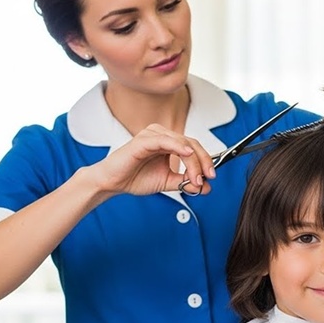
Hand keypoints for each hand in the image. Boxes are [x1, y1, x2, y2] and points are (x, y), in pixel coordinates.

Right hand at [90, 124, 215, 196]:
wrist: (112, 182)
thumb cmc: (134, 177)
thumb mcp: (167, 182)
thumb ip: (185, 182)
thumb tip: (206, 187)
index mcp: (168, 143)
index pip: (194, 147)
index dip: (205, 161)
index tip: (211, 177)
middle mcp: (162, 135)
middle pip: (191, 143)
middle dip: (203, 161)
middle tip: (207, 177)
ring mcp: (152, 135)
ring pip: (181, 143)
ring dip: (193, 161)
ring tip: (195, 178)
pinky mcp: (143, 140)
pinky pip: (164, 141)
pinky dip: (178, 146)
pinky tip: (187, 154)